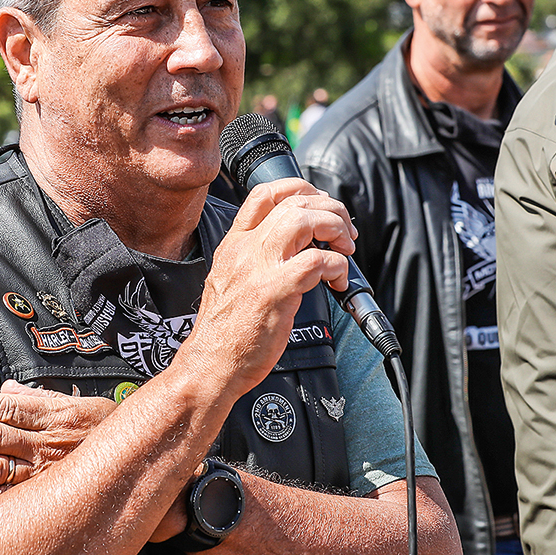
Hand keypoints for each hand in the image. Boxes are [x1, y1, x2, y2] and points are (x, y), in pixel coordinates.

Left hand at [0, 380, 116, 505]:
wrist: (147, 463)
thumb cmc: (108, 434)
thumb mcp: (80, 406)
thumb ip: (41, 399)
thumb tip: (7, 389)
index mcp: (51, 416)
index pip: (1, 407)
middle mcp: (47, 443)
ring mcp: (48, 473)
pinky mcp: (49, 499)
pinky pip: (14, 497)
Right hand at [175, 178, 355, 393]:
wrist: (210, 365)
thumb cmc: (225, 333)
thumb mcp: (231, 281)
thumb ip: (256, 260)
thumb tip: (295, 249)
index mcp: (234, 244)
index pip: (265, 193)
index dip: (300, 189)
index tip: (320, 204)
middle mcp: (245, 249)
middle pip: (293, 201)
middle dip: (329, 209)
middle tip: (343, 231)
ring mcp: (259, 269)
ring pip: (304, 220)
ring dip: (335, 228)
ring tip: (345, 248)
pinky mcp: (275, 292)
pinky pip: (317, 262)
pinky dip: (337, 266)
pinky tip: (337, 280)